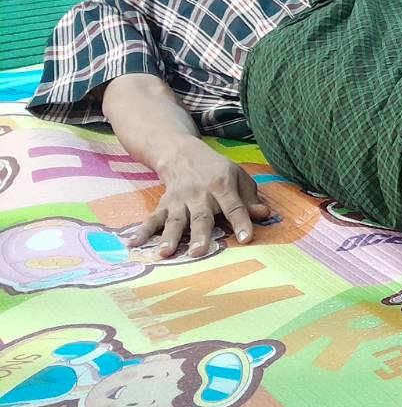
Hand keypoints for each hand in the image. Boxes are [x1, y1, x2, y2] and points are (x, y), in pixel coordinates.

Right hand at [132, 142, 271, 257]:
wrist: (183, 153)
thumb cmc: (216, 170)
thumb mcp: (238, 177)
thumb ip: (250, 198)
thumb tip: (264, 214)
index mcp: (222, 186)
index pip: (234, 206)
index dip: (241, 222)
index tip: (245, 239)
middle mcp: (199, 194)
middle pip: (201, 217)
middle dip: (200, 235)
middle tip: (198, 252)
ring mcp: (179, 200)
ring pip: (175, 220)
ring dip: (169, 237)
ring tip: (165, 253)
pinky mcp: (164, 204)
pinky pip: (153, 218)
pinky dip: (142, 231)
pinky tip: (133, 243)